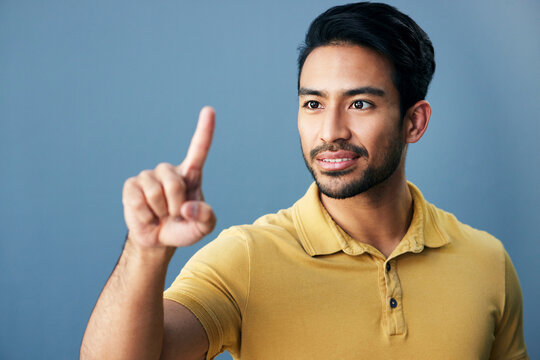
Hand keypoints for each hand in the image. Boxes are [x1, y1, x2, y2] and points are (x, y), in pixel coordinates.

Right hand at [122, 107, 216, 247]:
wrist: (159, 239)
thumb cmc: (184, 228)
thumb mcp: (203, 228)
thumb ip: (205, 218)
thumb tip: (187, 207)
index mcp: (190, 175)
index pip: (199, 149)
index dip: (204, 130)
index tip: (209, 110)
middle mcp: (169, 171)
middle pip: (174, 182)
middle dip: (176, 205)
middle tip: (174, 215)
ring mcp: (148, 177)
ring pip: (155, 192)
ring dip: (160, 212)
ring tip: (160, 215)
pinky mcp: (131, 186)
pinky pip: (138, 200)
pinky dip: (145, 215)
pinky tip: (147, 216)